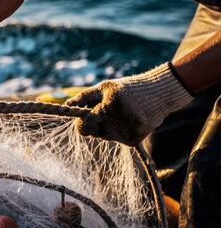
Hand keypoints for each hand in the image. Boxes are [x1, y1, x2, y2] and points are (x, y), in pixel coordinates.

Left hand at [65, 63, 193, 145]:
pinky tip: (130, 119)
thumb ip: (84, 97)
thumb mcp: (105, 87)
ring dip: (108, 128)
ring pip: (106, 137)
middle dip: (96, 123)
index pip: (83, 128)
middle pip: (94, 133)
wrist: (160, 93)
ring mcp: (125, 135)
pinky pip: (118, 139)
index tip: (86, 116)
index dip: (82, 123)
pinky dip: (121, 131)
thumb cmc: (128, 88)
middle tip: (108, 110)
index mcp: (106, 110)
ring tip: (122, 113)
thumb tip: (67, 104)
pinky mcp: (134, 141)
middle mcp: (115, 125)